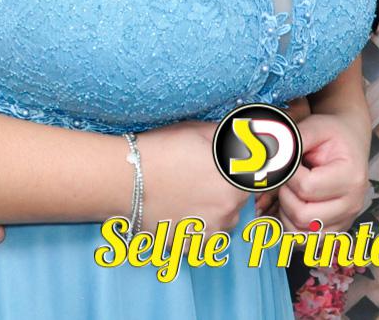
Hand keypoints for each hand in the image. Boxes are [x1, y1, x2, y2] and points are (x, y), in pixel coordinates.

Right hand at [139, 120, 251, 236]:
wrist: (122, 178)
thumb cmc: (159, 150)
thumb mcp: (199, 131)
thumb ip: (233, 135)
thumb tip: (254, 134)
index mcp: (238, 180)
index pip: (256, 178)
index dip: (238, 170)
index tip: (221, 166)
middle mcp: (232, 209)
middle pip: (238, 202)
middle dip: (223, 190)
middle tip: (194, 178)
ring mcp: (212, 231)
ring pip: (222, 222)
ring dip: (211, 211)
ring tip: (182, 195)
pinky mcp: (193, 247)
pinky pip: (203, 241)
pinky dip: (194, 230)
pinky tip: (176, 211)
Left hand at [276, 111, 369, 232]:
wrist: (348, 143)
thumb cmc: (329, 135)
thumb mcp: (312, 128)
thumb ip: (291, 142)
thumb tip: (267, 158)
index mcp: (351, 178)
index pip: (307, 188)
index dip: (287, 175)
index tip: (288, 162)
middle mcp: (353, 204)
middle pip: (304, 216)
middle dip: (284, 196)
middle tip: (285, 179)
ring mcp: (346, 220)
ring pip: (303, 235)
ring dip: (285, 214)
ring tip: (288, 192)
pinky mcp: (336, 229)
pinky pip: (307, 242)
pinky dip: (291, 228)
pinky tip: (288, 207)